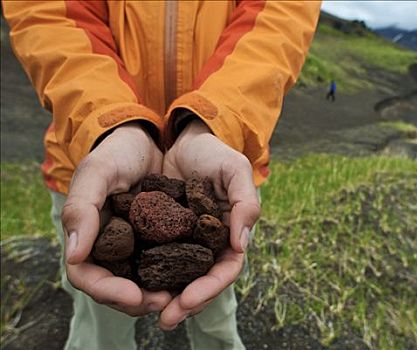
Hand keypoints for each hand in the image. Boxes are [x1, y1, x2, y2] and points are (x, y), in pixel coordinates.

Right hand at [61, 123, 171, 315]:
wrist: (148, 139)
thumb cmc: (116, 153)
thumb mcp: (96, 172)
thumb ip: (81, 208)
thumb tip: (75, 255)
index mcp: (90, 237)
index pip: (88, 276)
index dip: (108, 292)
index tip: (134, 297)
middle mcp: (114, 248)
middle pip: (119, 289)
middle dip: (141, 302)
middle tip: (166, 303)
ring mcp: (139, 246)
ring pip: (146, 283)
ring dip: (164, 294)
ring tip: (185, 297)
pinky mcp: (165, 240)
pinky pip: (172, 264)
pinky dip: (182, 276)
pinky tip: (198, 276)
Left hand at [158, 119, 259, 329]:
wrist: (182, 139)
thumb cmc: (214, 153)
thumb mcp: (235, 169)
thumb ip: (246, 203)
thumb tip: (241, 246)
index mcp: (229, 235)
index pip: (225, 270)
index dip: (210, 289)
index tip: (187, 301)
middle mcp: (207, 245)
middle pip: (200, 283)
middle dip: (184, 304)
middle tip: (164, 319)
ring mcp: (182, 242)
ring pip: (175, 278)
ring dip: (162, 296)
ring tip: (141, 307)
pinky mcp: (158, 235)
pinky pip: (152, 259)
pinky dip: (142, 274)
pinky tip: (127, 283)